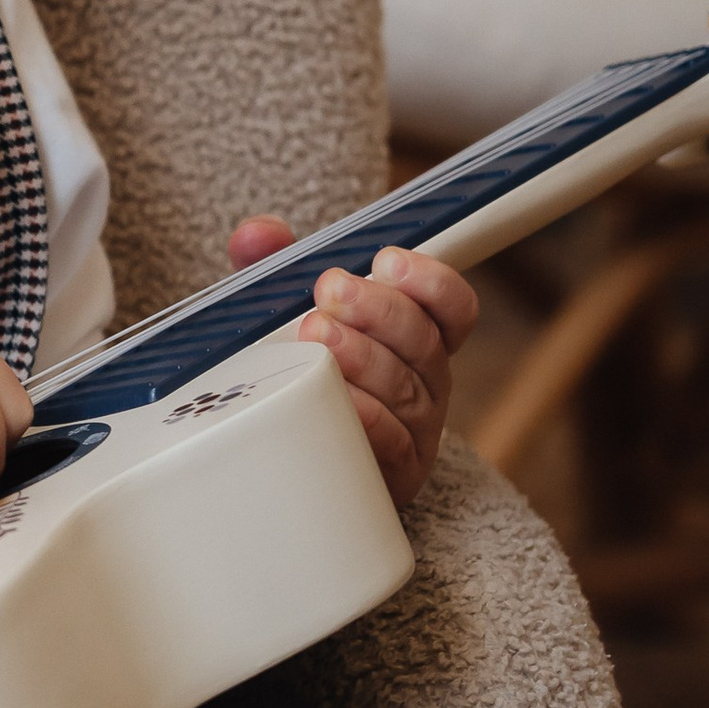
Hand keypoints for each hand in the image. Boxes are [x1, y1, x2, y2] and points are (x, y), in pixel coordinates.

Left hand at [228, 216, 477, 507]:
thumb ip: (275, 268)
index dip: (431, 281)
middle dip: (379, 309)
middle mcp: (425, 382)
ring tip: (318, 335)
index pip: (452, 308)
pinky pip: (392, 443)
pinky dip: (366, 417)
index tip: (386, 260)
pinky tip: (337, 396)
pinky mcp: (395, 473)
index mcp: (414, 338)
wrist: (282, 460)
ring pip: (406, 389)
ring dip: (365, 357)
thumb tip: (256, 234)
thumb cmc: (295, 372)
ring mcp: (415, 429)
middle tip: (330, 290)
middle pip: (425, 341)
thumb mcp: (283, 314)